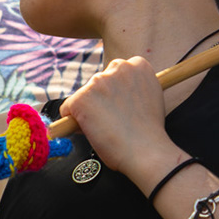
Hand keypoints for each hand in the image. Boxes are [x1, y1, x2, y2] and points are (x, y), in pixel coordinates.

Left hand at [60, 56, 178, 186]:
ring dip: (89, 110)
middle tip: (113, 120)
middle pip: (99, 82)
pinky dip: (73, 121)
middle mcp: (119, 67)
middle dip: (101, 99)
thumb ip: (134, 90)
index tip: (121, 106)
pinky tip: (90, 131)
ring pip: (84, 95)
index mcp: (139, 66)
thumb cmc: (150, 133)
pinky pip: (68, 109)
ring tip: (106, 128)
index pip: (118, 71)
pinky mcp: (82, 98)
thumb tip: (113, 96)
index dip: (117, 91)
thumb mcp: (149, 99)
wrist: (147, 151)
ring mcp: (99, 82)